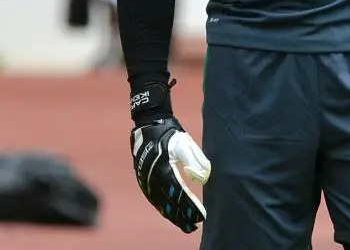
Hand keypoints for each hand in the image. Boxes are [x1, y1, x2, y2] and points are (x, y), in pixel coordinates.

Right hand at [130, 82, 210, 232]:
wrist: (148, 123)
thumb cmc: (169, 132)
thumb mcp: (185, 143)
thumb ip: (196, 160)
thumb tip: (205, 177)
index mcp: (164, 171)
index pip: (180, 195)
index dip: (190, 208)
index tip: (201, 217)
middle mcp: (153, 179)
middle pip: (169, 204)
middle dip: (182, 216)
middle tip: (194, 227)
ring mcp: (146, 180)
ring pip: (161, 203)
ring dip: (172, 215)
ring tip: (184, 224)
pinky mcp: (144, 179)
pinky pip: (154, 198)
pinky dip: (163, 208)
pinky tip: (170, 212)